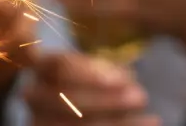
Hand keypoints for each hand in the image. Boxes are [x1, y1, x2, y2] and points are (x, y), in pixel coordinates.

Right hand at [24, 52, 159, 125]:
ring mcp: (39, 119)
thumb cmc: (87, 82)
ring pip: (76, 125)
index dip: (91, 73)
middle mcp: (34, 95)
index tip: (125, 79)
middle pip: (66, 99)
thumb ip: (105, 71)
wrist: (70, 110)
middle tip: (141, 96)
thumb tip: (127, 80)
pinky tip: (146, 124)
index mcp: (41, 67)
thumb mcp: (93, 71)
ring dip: (117, 122)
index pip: (60, 66)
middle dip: (106, 101)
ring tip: (151, 118)